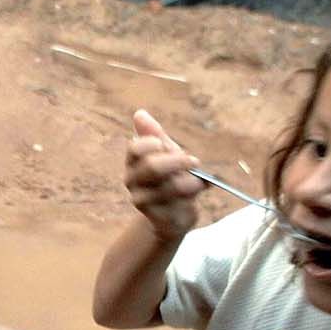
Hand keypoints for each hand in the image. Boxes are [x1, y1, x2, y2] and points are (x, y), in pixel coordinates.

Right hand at [124, 109, 203, 238]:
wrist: (173, 214)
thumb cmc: (170, 178)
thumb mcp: (166, 153)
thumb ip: (154, 134)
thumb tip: (139, 114)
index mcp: (133, 161)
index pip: (135, 148)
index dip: (154, 143)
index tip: (166, 145)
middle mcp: (132, 180)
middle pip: (153, 167)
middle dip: (178, 162)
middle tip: (194, 161)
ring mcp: (141, 199)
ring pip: (170, 185)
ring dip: (191, 180)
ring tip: (199, 180)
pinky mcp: (155, 216)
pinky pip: (178, 201)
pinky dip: (193, 192)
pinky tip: (199, 189)